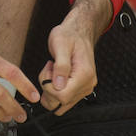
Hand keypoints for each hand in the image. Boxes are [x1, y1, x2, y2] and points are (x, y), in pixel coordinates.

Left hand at [36, 0, 111, 115]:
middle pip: (61, 103)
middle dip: (48, 88)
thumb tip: (58, 86)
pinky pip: (63, 99)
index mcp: (84, 75)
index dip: (49, 87)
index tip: (49, 70)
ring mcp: (84, 88)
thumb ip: (60, 66)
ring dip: (51, 90)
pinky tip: (56, 76)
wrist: (78, 32)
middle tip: (50, 69)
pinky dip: (55, 90)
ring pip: (60, 104)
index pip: (63, 96)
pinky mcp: (80, 89)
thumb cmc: (69, 35)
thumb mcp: (60, 44)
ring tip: (53, 71)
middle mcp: (87, 85)